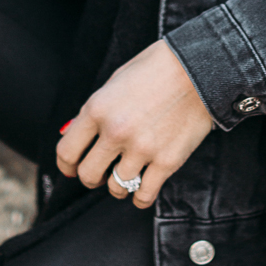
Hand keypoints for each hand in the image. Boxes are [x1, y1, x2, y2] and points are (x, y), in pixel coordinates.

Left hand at [55, 40, 213, 209]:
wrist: (200, 68)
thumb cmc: (156, 68)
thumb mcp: (115, 81)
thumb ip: (93, 111)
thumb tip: (70, 135)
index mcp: (98, 109)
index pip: (67, 152)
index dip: (66, 165)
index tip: (72, 168)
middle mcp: (116, 132)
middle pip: (88, 175)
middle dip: (91, 178)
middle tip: (100, 174)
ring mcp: (142, 149)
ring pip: (116, 188)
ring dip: (118, 186)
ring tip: (126, 175)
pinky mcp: (167, 161)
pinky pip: (144, 195)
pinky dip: (140, 197)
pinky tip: (142, 189)